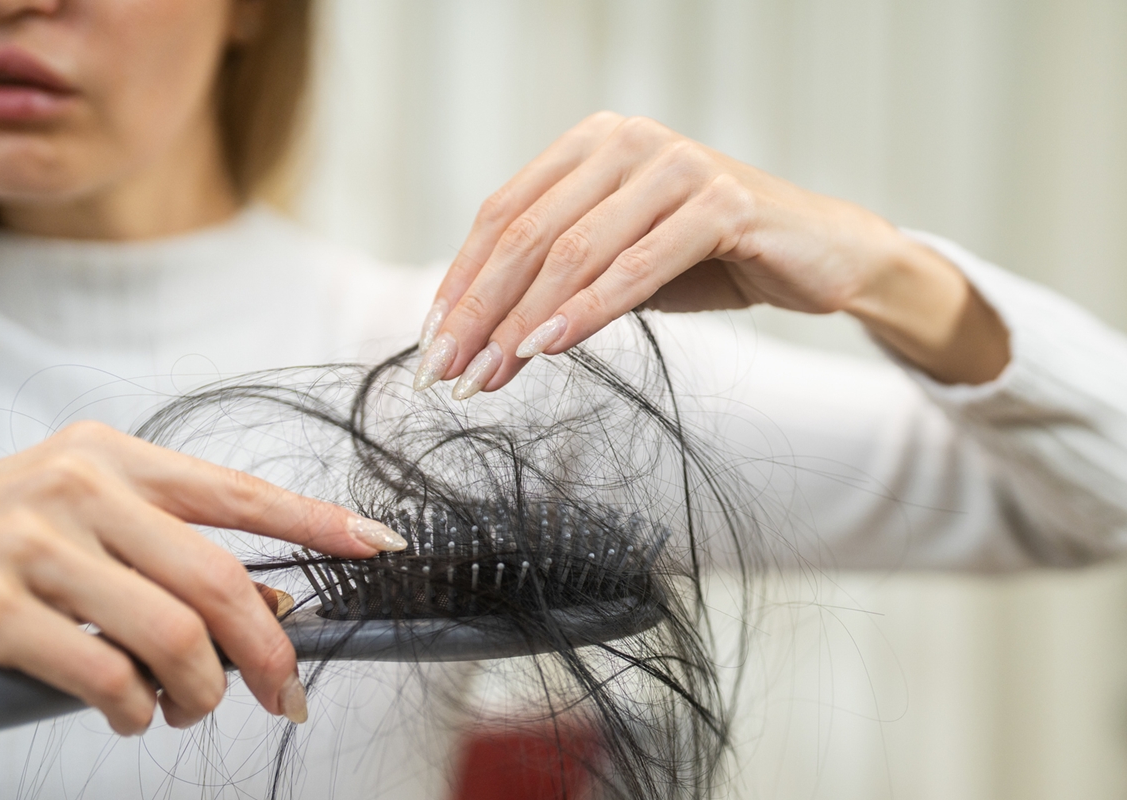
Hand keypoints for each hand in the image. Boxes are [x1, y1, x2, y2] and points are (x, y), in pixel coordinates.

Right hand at [0, 421, 406, 734]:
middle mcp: (79, 489)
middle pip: (217, 580)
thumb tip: (267, 611)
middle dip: (268, 651)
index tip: (379, 544)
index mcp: (114, 458)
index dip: (316, 522)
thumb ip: (164, 550)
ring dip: (199, 692)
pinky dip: (134, 710)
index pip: (237, 492)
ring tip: (188, 708)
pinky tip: (132, 715)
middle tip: (286, 693)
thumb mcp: (81, 512)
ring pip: (169, 636)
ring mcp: (32, 544)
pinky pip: (100, 675)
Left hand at [415, 112, 1008, 395]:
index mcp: (592, 146)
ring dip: (522, 319)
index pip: (502, 214)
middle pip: (526, 232)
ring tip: (490, 372)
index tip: (433, 343)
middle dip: (479, 309)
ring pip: (574, 249)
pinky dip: (588, 310)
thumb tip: (475, 333)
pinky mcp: (722, 202)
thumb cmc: (709, 258)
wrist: (816, 256)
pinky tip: (550, 346)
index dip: (460, 282)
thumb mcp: (617, 265)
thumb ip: (556, 279)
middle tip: (448, 369)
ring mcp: (676, 166)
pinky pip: (638, 264)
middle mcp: (628, 143)